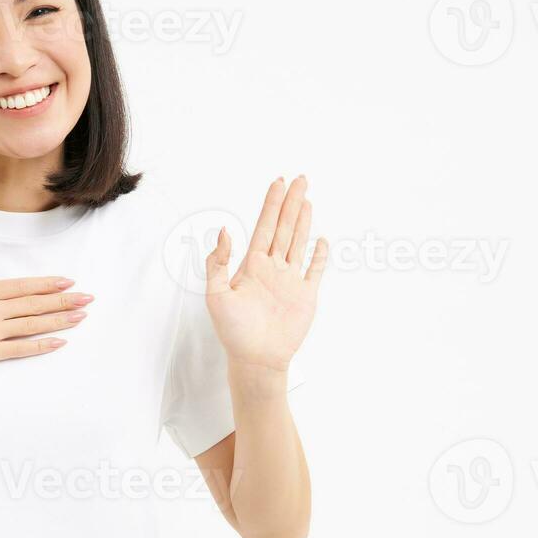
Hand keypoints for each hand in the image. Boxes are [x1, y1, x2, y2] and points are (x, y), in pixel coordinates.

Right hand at [0, 224, 92, 372]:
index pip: (22, 286)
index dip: (47, 284)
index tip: (68, 281)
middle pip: (34, 303)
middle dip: (64, 300)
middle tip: (88, 298)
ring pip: (33, 324)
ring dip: (59, 320)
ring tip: (82, 316)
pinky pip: (21, 348)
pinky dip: (42, 345)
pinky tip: (60, 342)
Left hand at [204, 175, 328, 374]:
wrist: (255, 359)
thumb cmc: (232, 331)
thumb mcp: (216, 295)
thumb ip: (218, 263)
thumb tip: (225, 231)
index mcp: (252, 265)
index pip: (264, 226)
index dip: (271, 204)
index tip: (277, 182)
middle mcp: (272, 268)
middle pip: (283, 227)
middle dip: (290, 203)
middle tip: (299, 178)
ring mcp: (290, 281)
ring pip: (298, 242)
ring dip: (303, 221)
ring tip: (307, 198)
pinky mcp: (305, 296)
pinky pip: (314, 271)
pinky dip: (319, 256)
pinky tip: (321, 240)